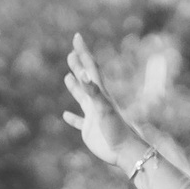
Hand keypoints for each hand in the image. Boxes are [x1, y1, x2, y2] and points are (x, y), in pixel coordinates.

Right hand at [62, 33, 151, 170]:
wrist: (124, 151)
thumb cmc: (116, 129)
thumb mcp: (103, 107)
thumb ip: (92, 91)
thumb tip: (82, 74)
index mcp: (100, 93)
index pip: (90, 67)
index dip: (83, 52)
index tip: (77, 37)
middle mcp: (97, 101)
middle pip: (86, 79)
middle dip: (78, 65)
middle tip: (71, 52)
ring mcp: (93, 115)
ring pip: (82, 97)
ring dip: (75, 86)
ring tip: (68, 76)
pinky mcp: (90, 130)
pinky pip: (79, 121)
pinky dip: (72, 118)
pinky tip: (65, 115)